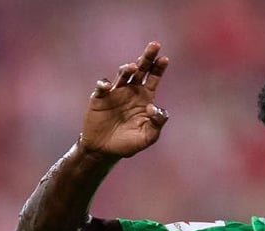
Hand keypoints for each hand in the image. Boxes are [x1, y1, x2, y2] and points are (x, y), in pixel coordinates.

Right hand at [80, 41, 170, 158]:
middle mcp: (131, 91)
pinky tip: (107, 87)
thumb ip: (157, 124)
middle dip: (147, 57)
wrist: (105, 151)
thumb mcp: (148, 137)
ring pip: (122, 75)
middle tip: (155, 45)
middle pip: (141, 70)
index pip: (154, 78)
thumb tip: (154, 108)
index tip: (165, 59)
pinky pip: (102, 87)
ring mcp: (115, 93)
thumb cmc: (128, 144)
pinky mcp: (100, 98)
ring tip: (132, 68)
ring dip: (127, 69)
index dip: (159, 68)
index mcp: (145, 98)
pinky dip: (104, 84)